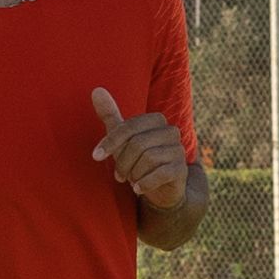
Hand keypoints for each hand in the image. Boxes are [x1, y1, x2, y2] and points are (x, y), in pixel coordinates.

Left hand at [88, 85, 192, 209]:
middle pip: (138, 144)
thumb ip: (110, 115)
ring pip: (148, 159)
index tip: (96, 156)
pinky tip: (138, 188)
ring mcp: (178, 150)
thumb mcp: (122, 138)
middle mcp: (171, 131)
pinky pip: (160, 174)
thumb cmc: (138, 159)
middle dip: (123, 162)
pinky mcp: (182, 169)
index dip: (111, 141)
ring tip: (132, 180)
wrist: (160, 187)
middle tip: (119, 175)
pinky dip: (145, 183)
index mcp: (156, 120)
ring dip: (134, 174)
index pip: (129, 127)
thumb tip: (96, 90)